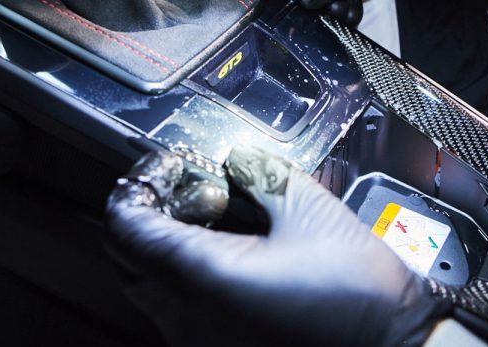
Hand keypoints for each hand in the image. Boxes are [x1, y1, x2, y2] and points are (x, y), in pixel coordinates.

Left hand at [106, 146, 449, 346]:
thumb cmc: (358, 293)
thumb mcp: (309, 209)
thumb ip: (261, 173)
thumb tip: (236, 159)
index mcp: (204, 276)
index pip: (130, 228)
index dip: (139, 189)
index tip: (167, 169)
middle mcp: (189, 317)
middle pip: (131, 260)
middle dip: (153, 217)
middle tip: (194, 192)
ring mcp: (201, 341)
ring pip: (153, 288)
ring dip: (172, 248)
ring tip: (221, 222)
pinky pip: (181, 311)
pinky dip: (191, 278)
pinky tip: (237, 256)